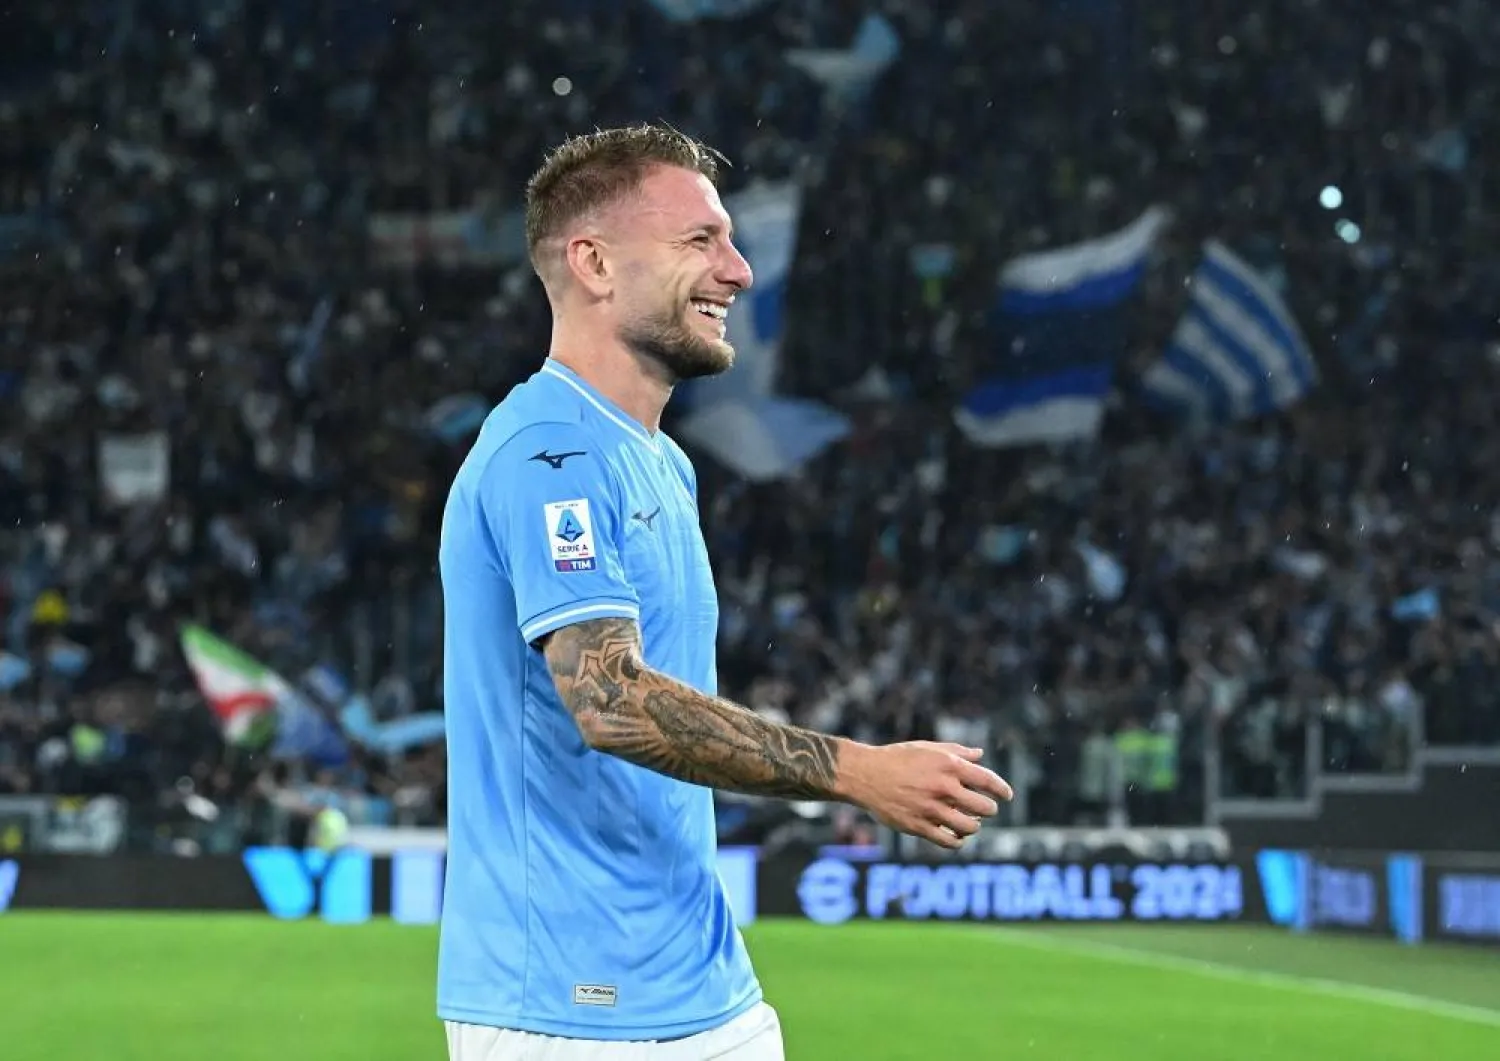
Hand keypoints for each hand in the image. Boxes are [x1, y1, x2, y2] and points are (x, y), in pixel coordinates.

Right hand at [848, 742, 1013, 850]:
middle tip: (985, 809)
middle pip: (984, 807)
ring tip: (969, 822)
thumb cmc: (897, 758)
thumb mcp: (927, 748)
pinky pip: (949, 842)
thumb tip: (980, 755)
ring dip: (974, 826)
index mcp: (948, 765)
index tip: (1006, 796)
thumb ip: (956, 751)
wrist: (865, 775)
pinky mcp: (919, 827)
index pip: (988, 781)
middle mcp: (943, 788)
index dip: (1002, 790)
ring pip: (970, 827)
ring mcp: (931, 809)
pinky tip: (955, 835)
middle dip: (989, 809)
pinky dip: (957, 841)